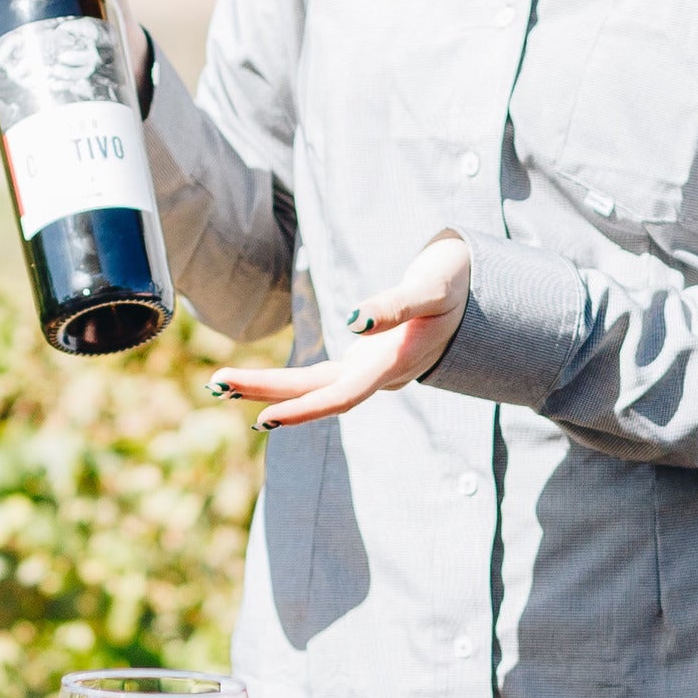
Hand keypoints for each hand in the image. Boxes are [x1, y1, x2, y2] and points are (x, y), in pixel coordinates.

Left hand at [211, 233, 469, 428]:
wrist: (482, 289)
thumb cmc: (457, 282)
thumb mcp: (431, 287)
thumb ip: (395, 305)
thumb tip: (352, 323)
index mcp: (394, 364)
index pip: (340, 395)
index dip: (302, 408)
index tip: (263, 415)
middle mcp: (380, 375)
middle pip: (316, 393)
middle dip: (266, 392)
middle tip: (216, 383)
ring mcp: (374, 371)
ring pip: (316, 387)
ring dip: (272, 389)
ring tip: (223, 383)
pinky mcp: (369, 361)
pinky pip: (324, 378)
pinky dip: (292, 384)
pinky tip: (263, 388)